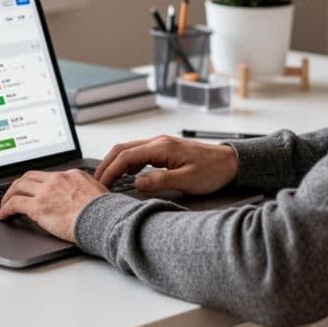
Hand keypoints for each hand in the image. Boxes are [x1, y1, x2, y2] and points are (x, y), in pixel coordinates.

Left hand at [0, 169, 108, 241]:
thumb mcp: (97, 192)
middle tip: (13, 193)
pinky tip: (3, 215)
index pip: (48, 176)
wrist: (103, 218)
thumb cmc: (105, 212)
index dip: (37, 182)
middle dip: (18, 185)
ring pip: (18, 187)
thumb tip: (84, 198)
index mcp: (71, 175)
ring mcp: (46, 192)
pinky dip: (5, 208)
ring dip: (8, 195)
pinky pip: (14, 204)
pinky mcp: (38, 206)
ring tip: (4, 204)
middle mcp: (56, 180)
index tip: (33, 189)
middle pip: (29, 177)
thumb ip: (86, 191)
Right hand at [95, 135, 239, 195]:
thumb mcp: (187, 180)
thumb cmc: (213, 171)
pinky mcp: (165, 150)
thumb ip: (160, 181)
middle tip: (96, 181)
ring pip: (129, 149)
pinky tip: (126, 175)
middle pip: (122, 149)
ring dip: (115, 162)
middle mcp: (158, 142)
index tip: (101, 184)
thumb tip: (136, 183)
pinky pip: (139, 153)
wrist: (231, 163)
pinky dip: (127, 162)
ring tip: (106, 179)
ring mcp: (161, 144)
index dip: (110, 171)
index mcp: (162, 147)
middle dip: (106, 164)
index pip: (126, 157)